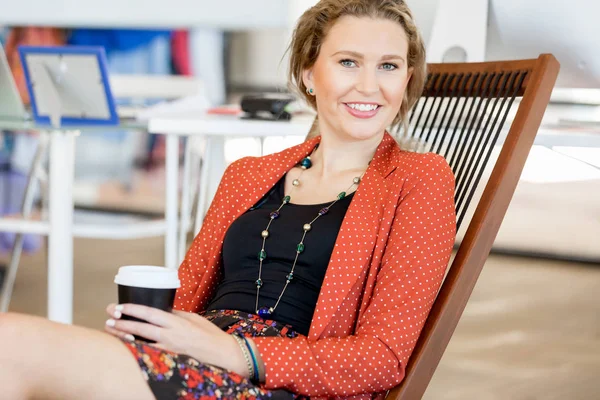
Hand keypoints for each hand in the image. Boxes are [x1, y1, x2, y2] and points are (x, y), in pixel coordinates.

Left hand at [104, 303, 247, 376]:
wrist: (222, 355)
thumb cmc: (210, 336)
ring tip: (110, 330)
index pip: (150, 313)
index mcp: (177, 322)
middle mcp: (171, 336)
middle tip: (108, 317)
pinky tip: (126, 346)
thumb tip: (162, 310)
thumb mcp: (194, 319)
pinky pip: (149, 353)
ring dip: (124, 336)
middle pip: (141, 328)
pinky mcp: (170, 359)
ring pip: (141, 342)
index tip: (120, 306)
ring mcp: (169, 349)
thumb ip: (176, 315)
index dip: (133, 309)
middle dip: (122, 322)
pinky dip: (136, 349)